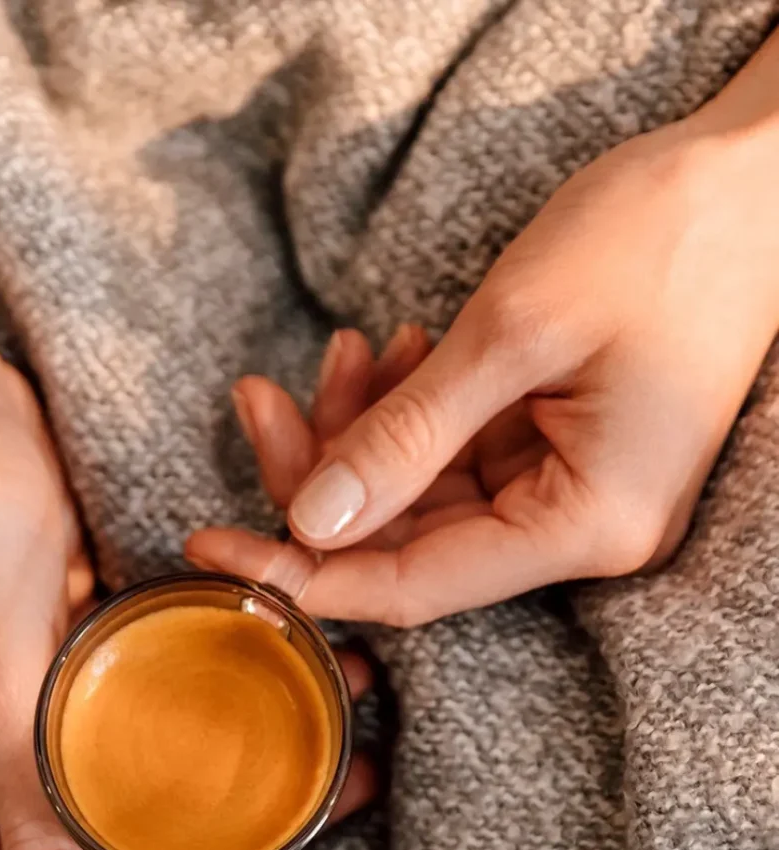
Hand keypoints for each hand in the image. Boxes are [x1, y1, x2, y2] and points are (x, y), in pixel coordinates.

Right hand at [0, 356, 376, 849]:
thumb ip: (29, 811)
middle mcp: (2, 780)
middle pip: (139, 849)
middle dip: (250, 837)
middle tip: (351, 793)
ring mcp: (37, 718)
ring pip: (157, 779)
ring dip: (247, 760)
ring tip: (344, 724)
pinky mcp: (70, 659)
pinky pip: (154, 705)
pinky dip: (221, 696)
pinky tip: (291, 665)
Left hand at [189, 118, 778, 624]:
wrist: (752, 176)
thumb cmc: (661, 239)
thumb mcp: (514, 334)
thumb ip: (405, 437)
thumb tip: (311, 520)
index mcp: (586, 524)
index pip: (411, 584)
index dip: (303, 572)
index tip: (213, 546)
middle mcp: (576, 526)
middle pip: (404, 539)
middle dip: (320, 472)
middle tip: (257, 400)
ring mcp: (564, 490)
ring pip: (418, 493)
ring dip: (359, 428)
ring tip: (339, 351)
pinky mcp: (550, 449)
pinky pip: (447, 453)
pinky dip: (402, 409)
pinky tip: (388, 352)